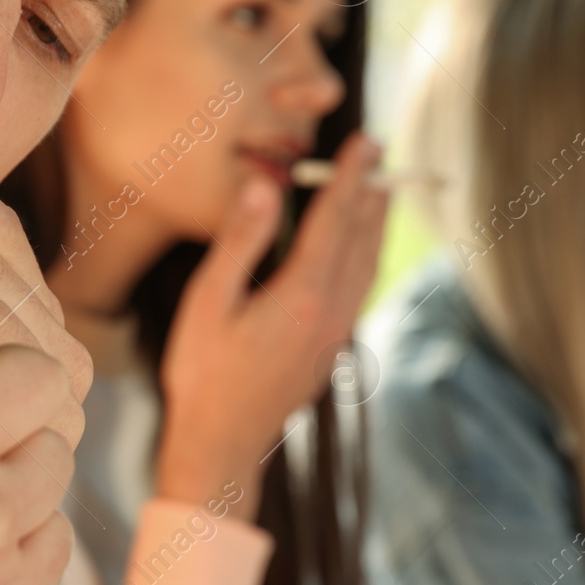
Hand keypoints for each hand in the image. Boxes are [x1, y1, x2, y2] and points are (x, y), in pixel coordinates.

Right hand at [154, 133, 389, 514]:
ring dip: (374, 222)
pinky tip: (359, 249)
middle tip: (380, 150)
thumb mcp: (208, 301)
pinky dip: (365, 254)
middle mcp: (330, 312)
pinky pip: (359, 287)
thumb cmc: (204, 373)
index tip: (366, 141)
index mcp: (301, 294)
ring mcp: (335, 333)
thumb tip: (265, 186)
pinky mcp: (330, 349)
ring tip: (379, 189)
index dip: (350, 176)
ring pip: (366, 264)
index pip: (333, 219)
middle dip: (370, 190)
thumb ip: (240, 241)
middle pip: (360, 237)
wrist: (222, 444)